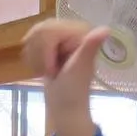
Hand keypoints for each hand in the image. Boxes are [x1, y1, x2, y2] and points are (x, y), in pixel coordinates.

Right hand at [21, 19, 108, 135]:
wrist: (64, 106)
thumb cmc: (74, 91)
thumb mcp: (81, 67)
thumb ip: (89, 47)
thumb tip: (106, 29)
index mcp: (82, 32)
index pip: (48, 30)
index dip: (46, 51)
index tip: (55, 68)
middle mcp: (72, 30)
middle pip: (39, 31)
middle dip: (41, 55)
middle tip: (52, 71)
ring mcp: (60, 37)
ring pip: (32, 36)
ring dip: (36, 59)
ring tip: (49, 71)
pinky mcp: (49, 44)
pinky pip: (30, 43)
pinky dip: (33, 60)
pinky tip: (43, 69)